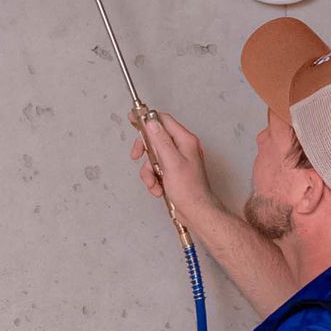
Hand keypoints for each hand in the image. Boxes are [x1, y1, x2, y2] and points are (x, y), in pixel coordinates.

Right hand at [130, 109, 211, 227]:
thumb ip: (160, 140)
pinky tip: (159, 188)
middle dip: (145, 151)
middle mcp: (182, 148)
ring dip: (149, 172)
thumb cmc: (189, 190)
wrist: (196, 212)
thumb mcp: (171, 162)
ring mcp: (177, 160)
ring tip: (155, 182)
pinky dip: (154, 180)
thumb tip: (151, 123)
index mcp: (185, 141)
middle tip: (137, 155)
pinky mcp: (173, 172)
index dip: (147, 120)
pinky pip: (156, 170)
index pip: (164, 121)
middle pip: (156, 139)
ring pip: (153, 157)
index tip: (134, 119)